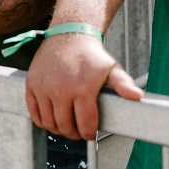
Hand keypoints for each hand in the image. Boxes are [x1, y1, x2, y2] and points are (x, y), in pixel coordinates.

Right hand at [25, 33, 142, 139]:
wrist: (68, 35)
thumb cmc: (91, 55)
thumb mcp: (111, 69)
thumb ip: (123, 85)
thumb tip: (137, 97)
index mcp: (82, 89)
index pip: (85, 126)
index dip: (89, 133)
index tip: (90, 132)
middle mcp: (60, 90)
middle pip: (66, 127)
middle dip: (74, 133)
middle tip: (79, 129)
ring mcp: (43, 87)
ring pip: (49, 123)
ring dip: (58, 129)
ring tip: (66, 124)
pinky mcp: (31, 84)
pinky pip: (34, 113)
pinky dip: (42, 120)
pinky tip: (51, 117)